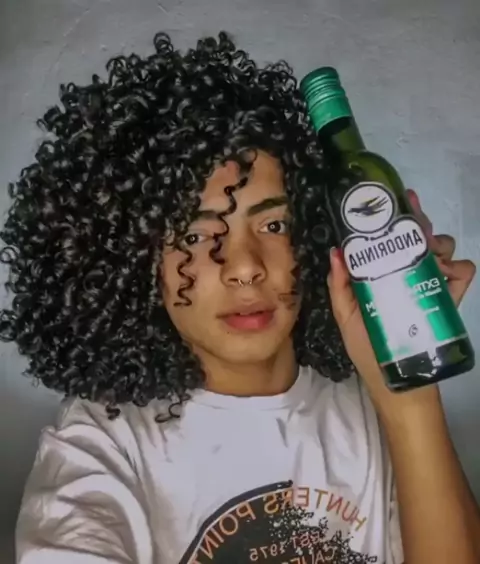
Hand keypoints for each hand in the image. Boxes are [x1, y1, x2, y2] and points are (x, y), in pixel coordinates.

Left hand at [327, 189, 475, 400]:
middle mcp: (407, 274)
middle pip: (420, 237)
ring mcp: (431, 284)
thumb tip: (335, 252)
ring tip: (427, 256)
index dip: (395, 218)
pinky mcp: (451, 299)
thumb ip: (340, 287)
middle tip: (415, 225)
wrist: (397, 381)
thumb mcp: (347, 316)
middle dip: (418, 224)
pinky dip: (457, 267)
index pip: (390, 240)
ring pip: (444, 248)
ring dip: (437, 245)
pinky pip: (463, 272)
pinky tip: (443, 273)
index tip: (397, 200)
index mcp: (383, 275)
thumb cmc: (368, 348)